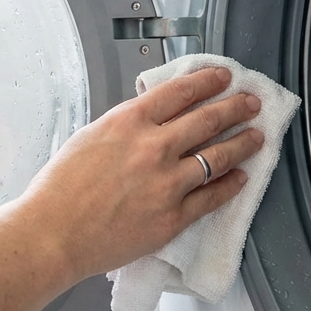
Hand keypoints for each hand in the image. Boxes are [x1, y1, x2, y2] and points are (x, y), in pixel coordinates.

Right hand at [15, 67, 262, 281]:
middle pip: (207, 119)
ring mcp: (167, 184)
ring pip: (218, 156)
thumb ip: (125, 126)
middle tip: (251, 102)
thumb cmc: (60, 188)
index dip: (208, 81)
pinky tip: (240, 177)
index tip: (223, 76)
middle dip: (235, 107)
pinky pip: (212, 197)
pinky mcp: (173, 217)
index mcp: (129, 123)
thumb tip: (152, 118)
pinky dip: (230, 185)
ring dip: (242, 143)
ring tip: (257, 136)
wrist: (53, 234)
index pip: (180, 92)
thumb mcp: (90, 137)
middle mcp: (153, 148)